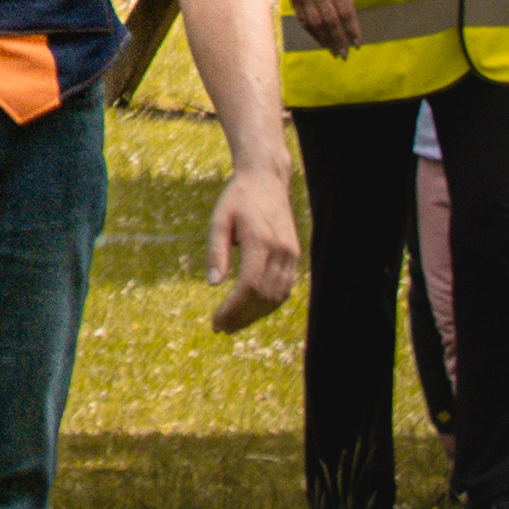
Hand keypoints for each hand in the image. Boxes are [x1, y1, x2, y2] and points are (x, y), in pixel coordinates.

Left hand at [208, 152, 301, 316]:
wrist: (267, 181)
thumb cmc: (237, 199)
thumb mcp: (219, 220)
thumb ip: (217, 252)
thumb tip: (213, 285)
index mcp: (261, 242)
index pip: (249, 287)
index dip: (233, 309)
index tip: (216, 321)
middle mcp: (281, 251)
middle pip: (263, 296)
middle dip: (242, 317)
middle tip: (220, 328)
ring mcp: (292, 254)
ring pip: (277, 296)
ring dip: (256, 314)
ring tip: (233, 324)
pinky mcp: (295, 255)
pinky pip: (285, 288)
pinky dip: (269, 303)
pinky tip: (251, 310)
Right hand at [276, 0, 361, 53]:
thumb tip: (348, 21)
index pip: (346, 12)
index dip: (353, 30)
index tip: (358, 44)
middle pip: (332, 21)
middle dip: (340, 39)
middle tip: (345, 54)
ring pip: (317, 23)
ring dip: (326, 40)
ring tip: (333, 52)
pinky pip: (304, 20)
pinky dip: (312, 33)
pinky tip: (320, 41)